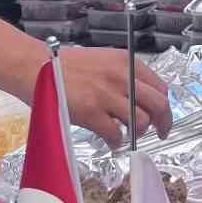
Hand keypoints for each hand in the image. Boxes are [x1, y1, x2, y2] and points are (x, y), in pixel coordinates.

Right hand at [58, 47, 172, 146]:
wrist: (37, 65)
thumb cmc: (66, 64)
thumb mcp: (103, 61)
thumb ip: (123, 76)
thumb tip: (140, 98)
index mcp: (127, 62)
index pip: (160, 87)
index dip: (164, 106)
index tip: (162, 116)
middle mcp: (122, 77)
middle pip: (158, 105)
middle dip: (163, 123)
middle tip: (160, 132)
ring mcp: (107, 95)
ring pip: (141, 121)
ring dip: (138, 132)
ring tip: (128, 134)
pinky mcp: (92, 113)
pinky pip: (115, 134)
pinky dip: (116, 141)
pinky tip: (110, 140)